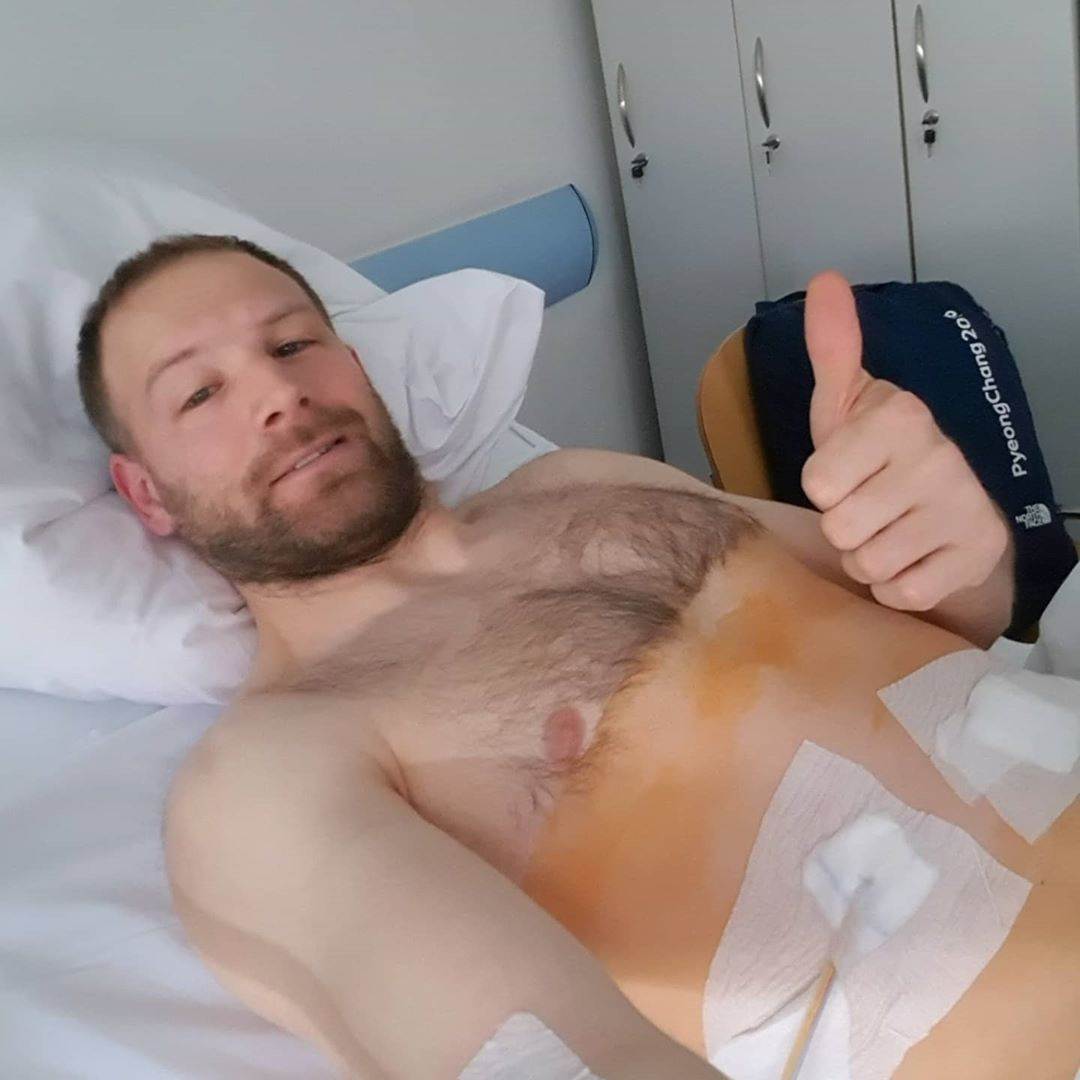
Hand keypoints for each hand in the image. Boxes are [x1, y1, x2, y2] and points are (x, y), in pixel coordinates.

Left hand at [801, 270, 1009, 611]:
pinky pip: (899, 593)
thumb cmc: (879, 455)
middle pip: (839, 529)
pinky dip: (896, 585)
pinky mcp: (973, 559)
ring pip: (866, 565)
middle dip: (844, 527)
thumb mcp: (848, 403)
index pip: (817, 483)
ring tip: (889, 531)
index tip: (848, 474)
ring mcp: (961, 512)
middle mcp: (938, 459)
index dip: (825, 487)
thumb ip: (833, 349)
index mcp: (900, 417)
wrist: (953, 508)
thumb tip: (824, 278)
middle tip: (868, 507)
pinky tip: (913, 557)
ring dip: (867, 558)